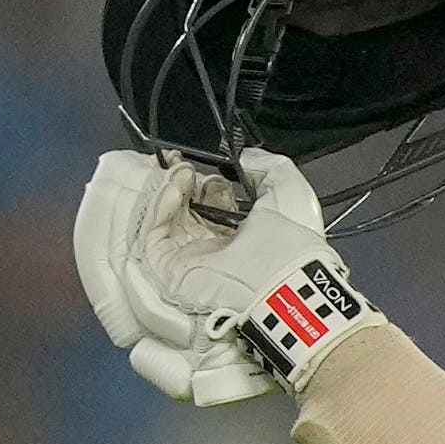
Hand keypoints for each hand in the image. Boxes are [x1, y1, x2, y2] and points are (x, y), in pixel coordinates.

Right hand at [71, 147, 385, 405]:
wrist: (282, 286)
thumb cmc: (289, 245)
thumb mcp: (290, 192)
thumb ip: (269, 168)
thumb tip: (244, 157)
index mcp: (240, 238)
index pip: (212, 207)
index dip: (209, 184)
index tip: (213, 168)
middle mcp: (212, 250)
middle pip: (184, 212)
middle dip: (183, 185)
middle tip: (186, 165)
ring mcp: (188, 262)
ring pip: (165, 220)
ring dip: (170, 190)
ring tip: (182, 171)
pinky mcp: (170, 271)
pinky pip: (154, 235)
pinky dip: (159, 207)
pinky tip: (175, 186)